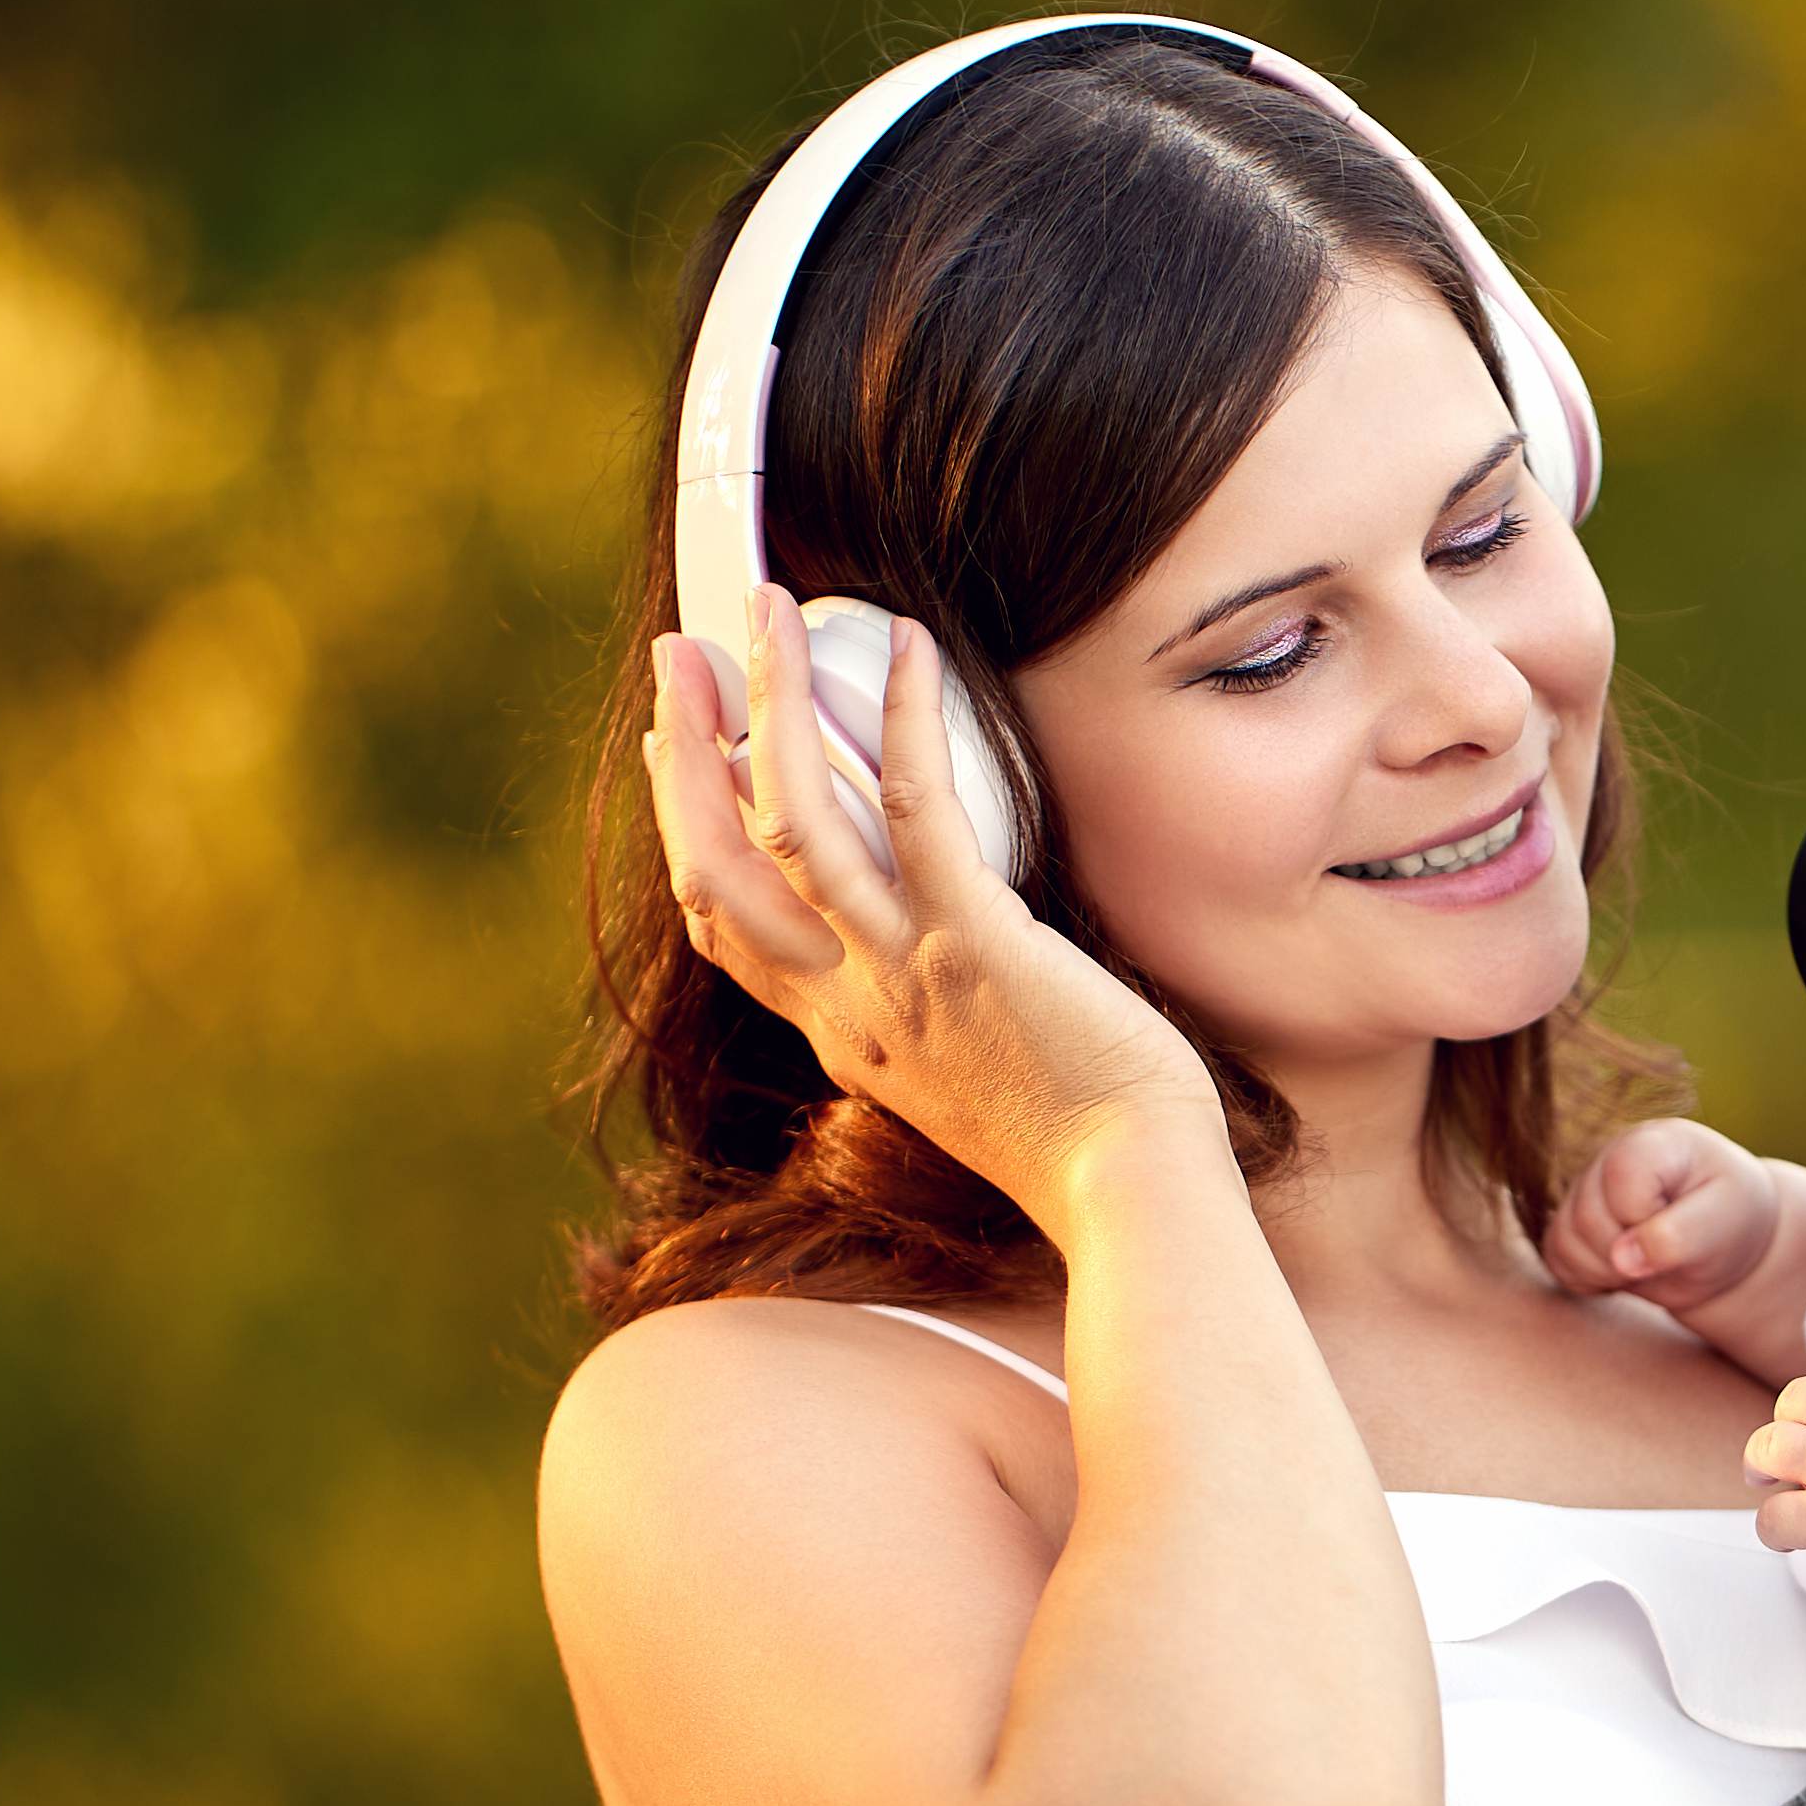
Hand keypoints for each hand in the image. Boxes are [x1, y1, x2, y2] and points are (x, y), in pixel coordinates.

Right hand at [639, 589, 1222, 1224]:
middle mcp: (847, 1004)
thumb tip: (925, 967)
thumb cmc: (1080, 1139)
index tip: (676, 753)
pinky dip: (905, 720)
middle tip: (678, 659)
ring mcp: (901, 972)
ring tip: (767, 611)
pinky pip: (918, 811)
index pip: (724, 928)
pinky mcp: (974, 944)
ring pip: (790, 818)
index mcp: (841, 1036)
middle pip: (717, 863)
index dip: (684, 830)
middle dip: (686, 750)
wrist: (1129, 1195)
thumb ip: (921, 1023)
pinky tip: (911, 647)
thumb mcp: (963, 1086)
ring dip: (768, 701)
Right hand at [1545, 1117, 1782, 1320]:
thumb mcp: (1722, 1226)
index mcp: (1652, 1142)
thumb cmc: (1730, 1222)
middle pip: (1588, 1217)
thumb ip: (1677, 1238)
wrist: (1721, 1242)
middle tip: (1670, 1255)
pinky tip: (1625, 1271)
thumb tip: (1621, 1260)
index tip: (1683, 1222)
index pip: (1622, 1178)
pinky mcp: (1570, 1224)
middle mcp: (1608, 1157)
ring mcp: (1583, 1190)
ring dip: (1608, 1271)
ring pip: (1564, 1240)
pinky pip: (1556, 1259)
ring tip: (1650, 1263)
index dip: (1647, 1217)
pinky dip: (1590, 1278)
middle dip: (1628, 1253)